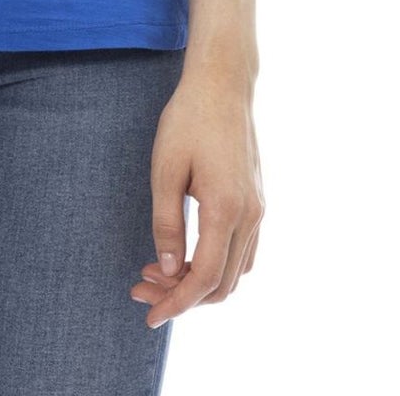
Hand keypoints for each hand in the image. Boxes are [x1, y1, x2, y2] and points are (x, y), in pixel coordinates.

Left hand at [131, 62, 263, 324]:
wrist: (222, 84)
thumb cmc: (188, 120)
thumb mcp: (164, 169)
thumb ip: (166, 223)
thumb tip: (167, 271)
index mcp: (226, 210)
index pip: (204, 278)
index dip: (176, 303)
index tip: (149, 314)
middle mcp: (250, 216)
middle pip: (222, 284)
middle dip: (181, 296)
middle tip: (141, 287)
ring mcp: (258, 210)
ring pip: (235, 272)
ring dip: (198, 282)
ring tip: (156, 271)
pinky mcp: (256, 202)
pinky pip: (243, 252)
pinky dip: (216, 265)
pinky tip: (185, 256)